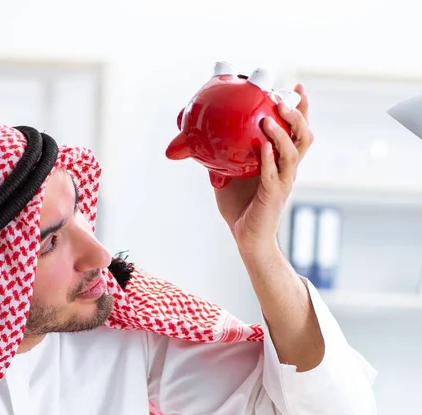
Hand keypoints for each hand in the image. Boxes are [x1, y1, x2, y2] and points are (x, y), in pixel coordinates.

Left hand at [213, 83, 313, 257]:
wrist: (246, 237)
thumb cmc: (239, 206)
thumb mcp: (226, 174)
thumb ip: (221, 156)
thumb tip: (199, 138)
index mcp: (281, 161)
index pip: (296, 131)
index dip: (301, 109)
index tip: (298, 87)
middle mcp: (287, 169)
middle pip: (303, 137)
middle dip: (297, 116)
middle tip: (282, 100)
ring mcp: (283, 182)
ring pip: (292, 153)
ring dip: (281, 134)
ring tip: (267, 119)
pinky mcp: (273, 196)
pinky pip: (273, 174)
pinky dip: (269, 159)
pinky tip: (263, 146)